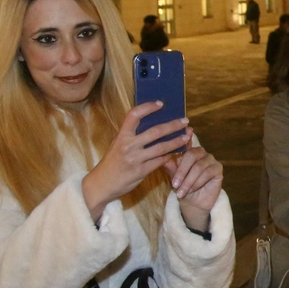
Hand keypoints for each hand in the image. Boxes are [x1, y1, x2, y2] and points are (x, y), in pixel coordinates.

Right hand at [82, 102, 190, 220]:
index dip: (147, 107)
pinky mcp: (141, 171)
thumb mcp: (118, 145)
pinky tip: (178, 152)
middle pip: (155, 131)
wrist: (101, 184)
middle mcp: (128, 146)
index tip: (160, 103)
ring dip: (177, 141)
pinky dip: (170, 156)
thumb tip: (152, 124)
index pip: (134, 116)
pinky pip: (160, 161)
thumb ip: (132, 136)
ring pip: (162, 147)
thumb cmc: (112, 162)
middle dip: (173, 125)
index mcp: (121, 136)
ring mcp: (135, 159)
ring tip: (187, 136)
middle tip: (185, 121)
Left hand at [162, 128, 222, 230]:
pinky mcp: (218, 168)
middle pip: (192, 154)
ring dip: (188, 181)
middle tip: (174, 184)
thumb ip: (169, 164)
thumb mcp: (173, 176)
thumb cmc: (182, 186)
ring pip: (198, 167)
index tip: (185, 130)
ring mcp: (211, 159)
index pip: (186, 141)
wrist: (194, 202)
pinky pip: (207, 173)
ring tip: (181, 192)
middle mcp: (201, 152)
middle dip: (182, 171)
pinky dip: (197, 183)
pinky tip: (191, 190)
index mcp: (189, 151)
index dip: (186, 135)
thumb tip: (160, 153)